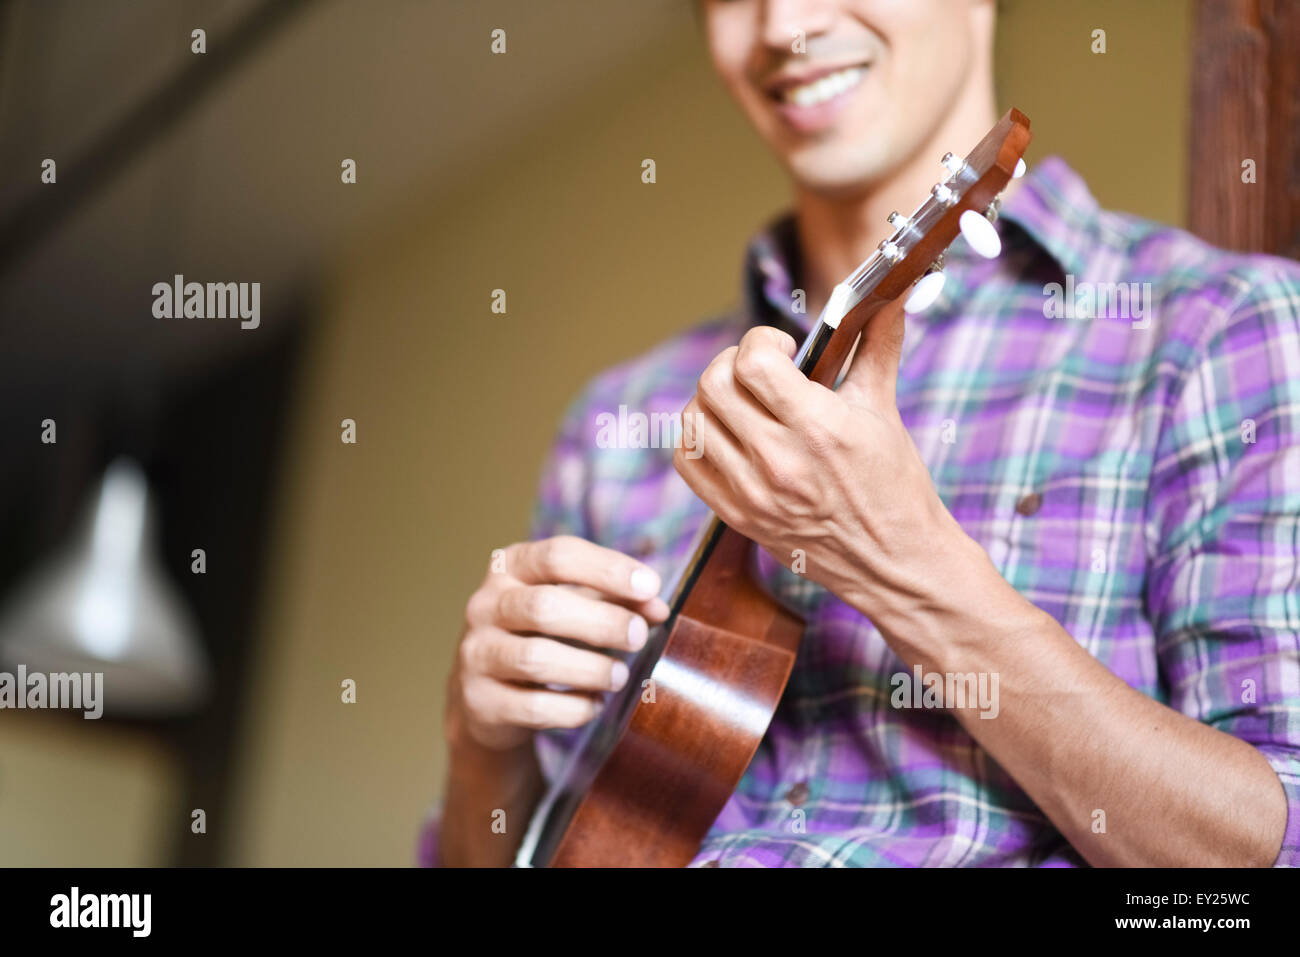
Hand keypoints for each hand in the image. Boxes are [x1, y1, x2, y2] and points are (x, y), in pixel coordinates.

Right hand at [447, 536, 670, 751]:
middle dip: (602, 622)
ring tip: (619, 676)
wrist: (486, 694)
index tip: (650, 586)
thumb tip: (658, 609)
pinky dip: (574, 708)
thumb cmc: (541, 635)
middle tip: (638, 637)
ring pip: (536, 658)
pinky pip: (533, 706)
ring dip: (590, 668)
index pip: (558, 556)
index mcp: (510, 567)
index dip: (608, 569)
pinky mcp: (480, 701)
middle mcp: (485, 605)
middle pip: (545, 606)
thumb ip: (615, 600)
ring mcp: (477, 653)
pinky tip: (593, 705)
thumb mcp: (574, 606)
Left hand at [673, 296, 953, 617]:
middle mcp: (779, 461)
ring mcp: (752, 492)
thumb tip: (890, 294)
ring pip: (694, 421)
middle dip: (733, 364)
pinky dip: (698, 438)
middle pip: (714, 385)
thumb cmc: (895, 486)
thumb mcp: (886, 411)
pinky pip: (688, 462)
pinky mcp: (738, 516)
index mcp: (819, 428)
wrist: (894, 564)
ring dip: (712, 399)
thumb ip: (879, 345)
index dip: (761, 341)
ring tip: (742, 402)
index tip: (783, 350)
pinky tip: (726, 433)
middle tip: (759, 372)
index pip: (753, 362)